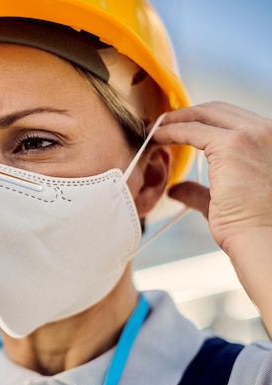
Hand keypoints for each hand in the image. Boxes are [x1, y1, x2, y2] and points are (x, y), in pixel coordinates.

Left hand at [154, 102, 271, 255]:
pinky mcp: (233, 144)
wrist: (263, 240)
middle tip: (163, 122)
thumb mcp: (224, 199)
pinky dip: (171, 130)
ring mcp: (253, 135)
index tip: (179, 126)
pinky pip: (193, 130)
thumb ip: (200, 190)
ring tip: (157, 128)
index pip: (233, 119)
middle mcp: (268, 131)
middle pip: (219, 110)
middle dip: (188, 114)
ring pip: (205, 114)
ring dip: (177, 119)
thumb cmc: (250, 226)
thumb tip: (176, 190)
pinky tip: (157, 136)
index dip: (202, 120)